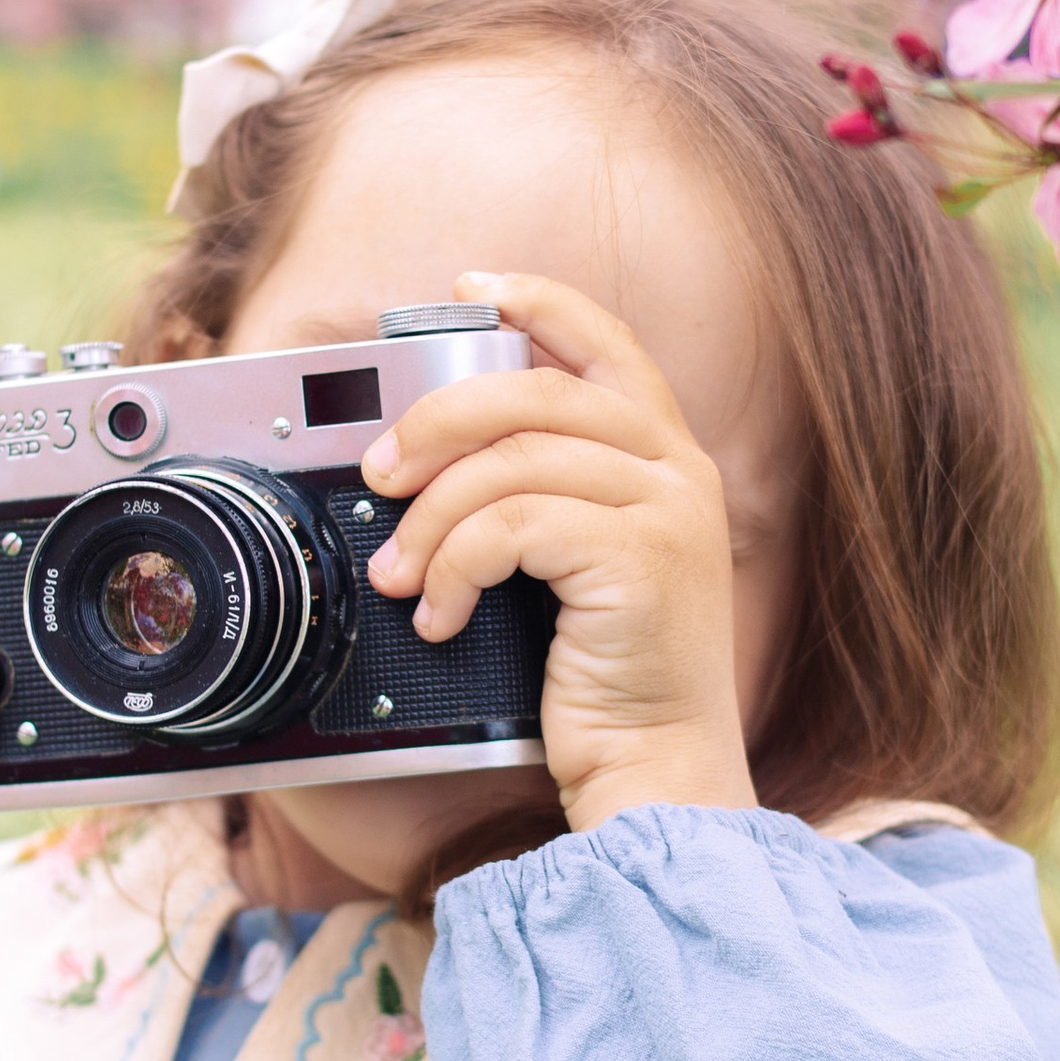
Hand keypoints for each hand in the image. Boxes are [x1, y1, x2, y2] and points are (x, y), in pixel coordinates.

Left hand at [359, 271, 756, 832]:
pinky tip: (441, 614)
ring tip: (398, 572)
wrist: (657, 771)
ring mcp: (666, 513)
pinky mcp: (639, 560)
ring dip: (430, 516)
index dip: (537, 301)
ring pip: (511, 461)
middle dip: (436, 422)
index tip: (470, 289)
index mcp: (667, 459)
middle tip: (381, 475)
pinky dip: (456, 565)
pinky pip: (512, 523)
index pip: (606, 343)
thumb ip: (545, 495)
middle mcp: (678, 472)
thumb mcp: (581, 566)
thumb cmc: (609, 680)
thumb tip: (435, 456)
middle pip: (534, 392)